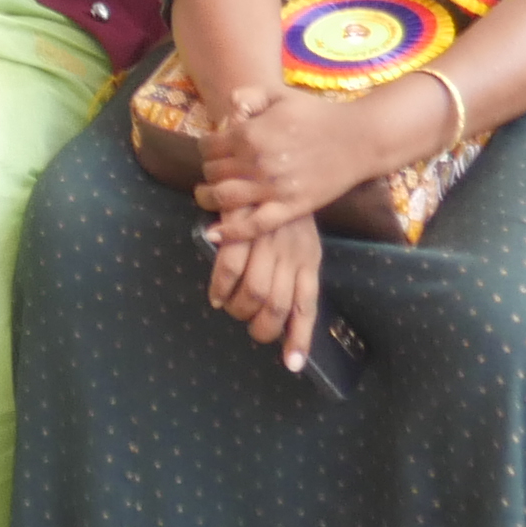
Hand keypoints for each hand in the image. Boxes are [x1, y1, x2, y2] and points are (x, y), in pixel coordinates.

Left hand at [195, 86, 364, 245]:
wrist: (357, 139)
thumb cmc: (317, 114)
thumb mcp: (280, 94)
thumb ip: (248, 95)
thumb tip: (226, 110)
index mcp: (250, 133)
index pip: (208, 147)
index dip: (206, 148)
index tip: (212, 151)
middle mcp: (256, 162)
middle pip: (213, 174)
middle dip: (208, 173)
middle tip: (213, 174)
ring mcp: (273, 188)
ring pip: (224, 200)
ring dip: (208, 200)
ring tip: (208, 197)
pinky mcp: (290, 209)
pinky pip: (253, 226)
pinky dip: (230, 232)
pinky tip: (213, 234)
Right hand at [208, 215, 334, 372]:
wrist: (267, 161)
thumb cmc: (282, 207)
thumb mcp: (300, 240)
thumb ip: (294, 271)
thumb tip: (285, 312)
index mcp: (309, 258)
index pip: (307, 306)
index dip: (299, 337)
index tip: (291, 364)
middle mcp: (292, 253)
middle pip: (278, 307)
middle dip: (262, 328)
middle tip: (249, 328)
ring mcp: (267, 242)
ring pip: (254, 293)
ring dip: (239, 309)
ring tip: (231, 309)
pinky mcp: (241, 230)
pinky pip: (229, 270)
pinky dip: (221, 288)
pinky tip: (216, 295)